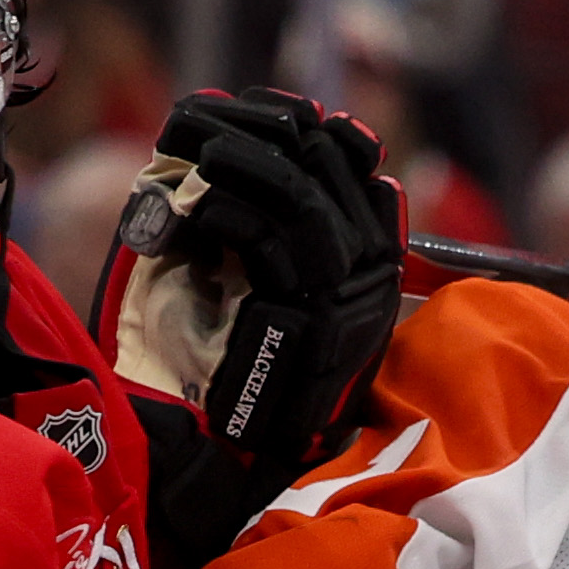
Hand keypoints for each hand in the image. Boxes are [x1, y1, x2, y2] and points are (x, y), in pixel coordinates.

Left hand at [102, 89, 404, 512]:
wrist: (225, 462)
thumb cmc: (227, 367)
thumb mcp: (256, 280)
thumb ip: (261, 222)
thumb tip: (232, 140)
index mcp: (370, 260)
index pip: (359, 167)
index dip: (310, 126)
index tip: (261, 106)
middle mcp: (374, 278)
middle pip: (337, 172)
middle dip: (271, 132)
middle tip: (211, 118)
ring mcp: (350, 303)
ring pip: (306, 203)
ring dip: (248, 162)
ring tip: (199, 147)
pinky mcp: (314, 326)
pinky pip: (273, 246)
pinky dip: (229, 211)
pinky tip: (194, 200)